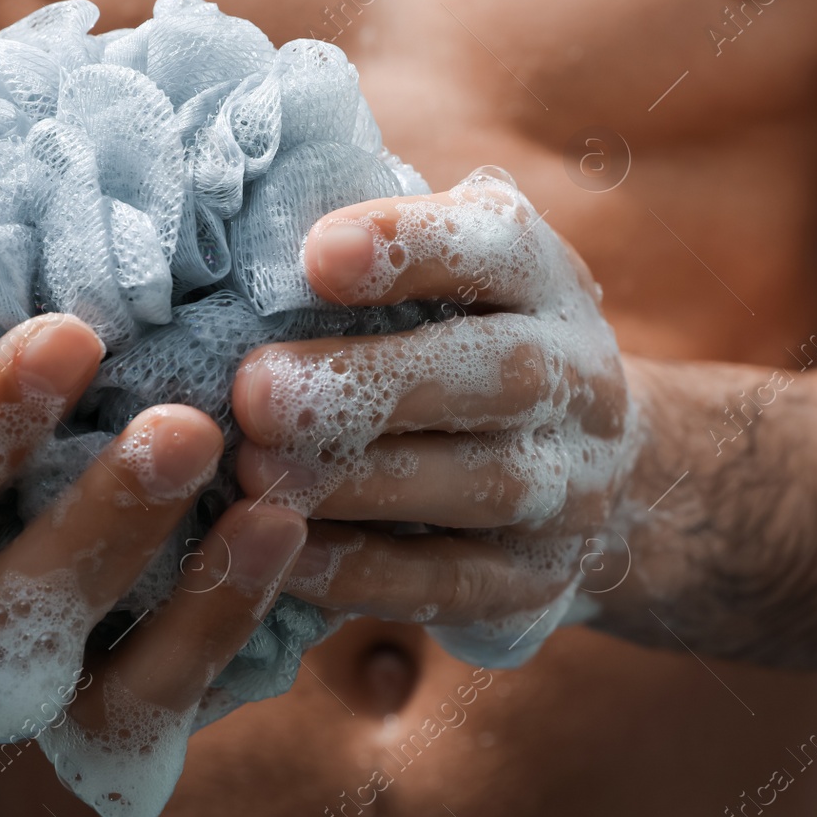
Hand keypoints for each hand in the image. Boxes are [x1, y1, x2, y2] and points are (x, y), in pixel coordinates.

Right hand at [0, 315, 306, 816]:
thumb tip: (71, 124)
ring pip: (86, 703)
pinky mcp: (107, 710)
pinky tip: (288, 533)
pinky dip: (228, 631)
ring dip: (187, 605)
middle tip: (188, 427)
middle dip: (92, 526)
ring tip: (274, 504)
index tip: (72, 334)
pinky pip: (163, 717)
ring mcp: (25, 681)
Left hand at [232, 171, 636, 659]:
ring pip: (483, 484)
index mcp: (545, 281)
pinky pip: (455, 581)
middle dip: (374, 381)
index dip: (411, 246)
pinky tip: (285, 559)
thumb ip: (372, 257)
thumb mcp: (447, 281)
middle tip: (255, 390)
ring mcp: (573, 486)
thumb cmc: (460, 346)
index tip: (315, 254)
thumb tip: (231, 234)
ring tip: (256, 474)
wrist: (585, 471)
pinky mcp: (538, 579)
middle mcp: (579, 378)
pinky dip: (366, 571)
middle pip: (500, 373)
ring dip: (361, 482)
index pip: (497, 246)